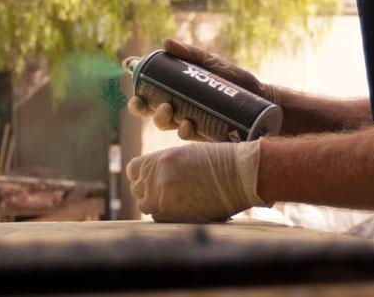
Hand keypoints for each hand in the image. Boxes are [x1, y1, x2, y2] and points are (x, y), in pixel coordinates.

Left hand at [126, 140, 266, 221]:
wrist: (240, 176)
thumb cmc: (219, 162)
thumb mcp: (187, 154)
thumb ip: (165, 165)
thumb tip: (152, 177)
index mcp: (161, 159)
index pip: (133, 169)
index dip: (140, 174)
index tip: (148, 177)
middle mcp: (158, 179)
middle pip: (137, 189)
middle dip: (148, 189)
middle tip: (165, 190)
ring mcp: (165, 199)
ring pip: (145, 205)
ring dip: (156, 203)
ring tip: (175, 199)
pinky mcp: (174, 216)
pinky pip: (158, 218)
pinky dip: (166, 215)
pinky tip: (183, 207)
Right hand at [127, 38, 279, 140]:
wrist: (261, 101)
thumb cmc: (236, 80)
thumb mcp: (214, 63)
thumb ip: (191, 54)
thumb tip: (166, 42)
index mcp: (177, 86)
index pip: (150, 82)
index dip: (135, 76)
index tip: (129, 67)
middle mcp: (178, 104)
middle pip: (148, 107)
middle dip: (139, 106)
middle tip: (140, 103)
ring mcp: (188, 119)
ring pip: (163, 123)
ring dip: (160, 118)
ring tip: (168, 109)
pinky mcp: (201, 134)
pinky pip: (185, 135)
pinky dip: (183, 130)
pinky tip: (188, 125)